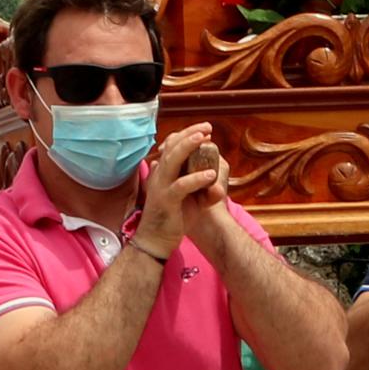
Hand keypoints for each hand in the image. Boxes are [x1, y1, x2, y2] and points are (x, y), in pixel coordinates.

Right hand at [136, 125, 225, 256]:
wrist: (156, 242)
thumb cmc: (172, 218)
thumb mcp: (189, 199)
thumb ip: (199, 185)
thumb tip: (211, 173)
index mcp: (163, 172)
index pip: (171, 145)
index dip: (186, 135)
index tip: (204, 131)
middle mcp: (159, 175)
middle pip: (172, 146)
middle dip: (190, 133)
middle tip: (207, 127)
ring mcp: (161, 187)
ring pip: (172, 160)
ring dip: (188, 146)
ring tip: (204, 138)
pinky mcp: (167, 201)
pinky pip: (181, 186)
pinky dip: (196, 178)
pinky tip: (210, 175)